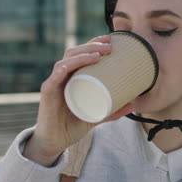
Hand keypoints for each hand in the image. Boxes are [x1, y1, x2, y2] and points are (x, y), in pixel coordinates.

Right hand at [23, 35, 134, 165]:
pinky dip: (60, 72)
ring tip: (98, 55)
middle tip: (109, 46)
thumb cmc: (73, 124)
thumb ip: (113, 110)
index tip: (112, 39)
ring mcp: (54, 84)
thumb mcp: (97, 116)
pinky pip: (52, 80)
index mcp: (73, 76)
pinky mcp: (47, 95)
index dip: (95, 43)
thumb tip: (134, 103)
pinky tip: (68, 67)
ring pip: (64, 62)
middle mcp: (62, 76)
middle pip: (74, 53)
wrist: (55, 141)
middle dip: (92, 46)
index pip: (82, 53)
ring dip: (81, 55)